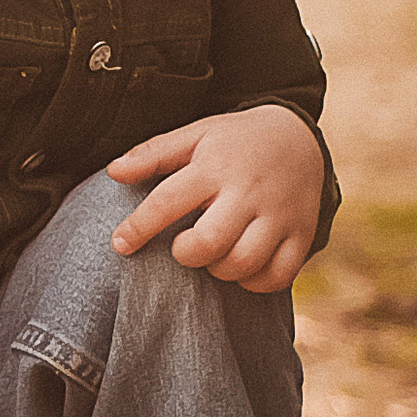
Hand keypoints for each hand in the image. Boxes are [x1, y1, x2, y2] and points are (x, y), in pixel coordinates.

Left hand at [105, 103, 323, 293]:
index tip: (120, 244)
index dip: (138, 227)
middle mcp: (248, 191)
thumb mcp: (196, 134)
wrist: (300, 137)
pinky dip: (255, 282)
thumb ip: (154, 154)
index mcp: (215, 166)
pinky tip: (242, 268)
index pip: (168, 201)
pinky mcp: (302, 233)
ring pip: (244, 262)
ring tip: (214, 255)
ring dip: (220, 269)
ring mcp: (279, 214)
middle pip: (211, 241)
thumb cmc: (235, 141)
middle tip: (183, 247)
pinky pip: (279, 276)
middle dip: (187, 254)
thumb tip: (113, 171)